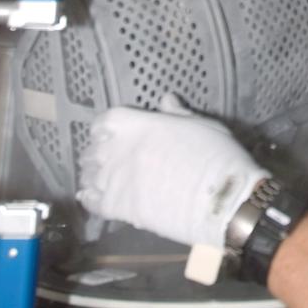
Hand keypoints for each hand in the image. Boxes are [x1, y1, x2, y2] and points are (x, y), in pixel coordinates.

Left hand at [78, 95, 267, 248]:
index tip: (108, 131)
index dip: (104, 126)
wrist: (219, 200)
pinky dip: (88, 198)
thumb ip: (177, 114)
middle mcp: (121, 149)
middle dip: (97, 151)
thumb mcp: (201, 125)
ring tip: (97, 177)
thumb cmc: (216, 156)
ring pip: (89, 175)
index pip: (106, 120)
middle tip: (105, 156)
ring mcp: (116, 179)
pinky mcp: (119, 208)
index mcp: (140, 125)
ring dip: (91, 174)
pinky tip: (88, 196)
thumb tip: (166, 100)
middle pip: (94, 148)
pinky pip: (92, 202)